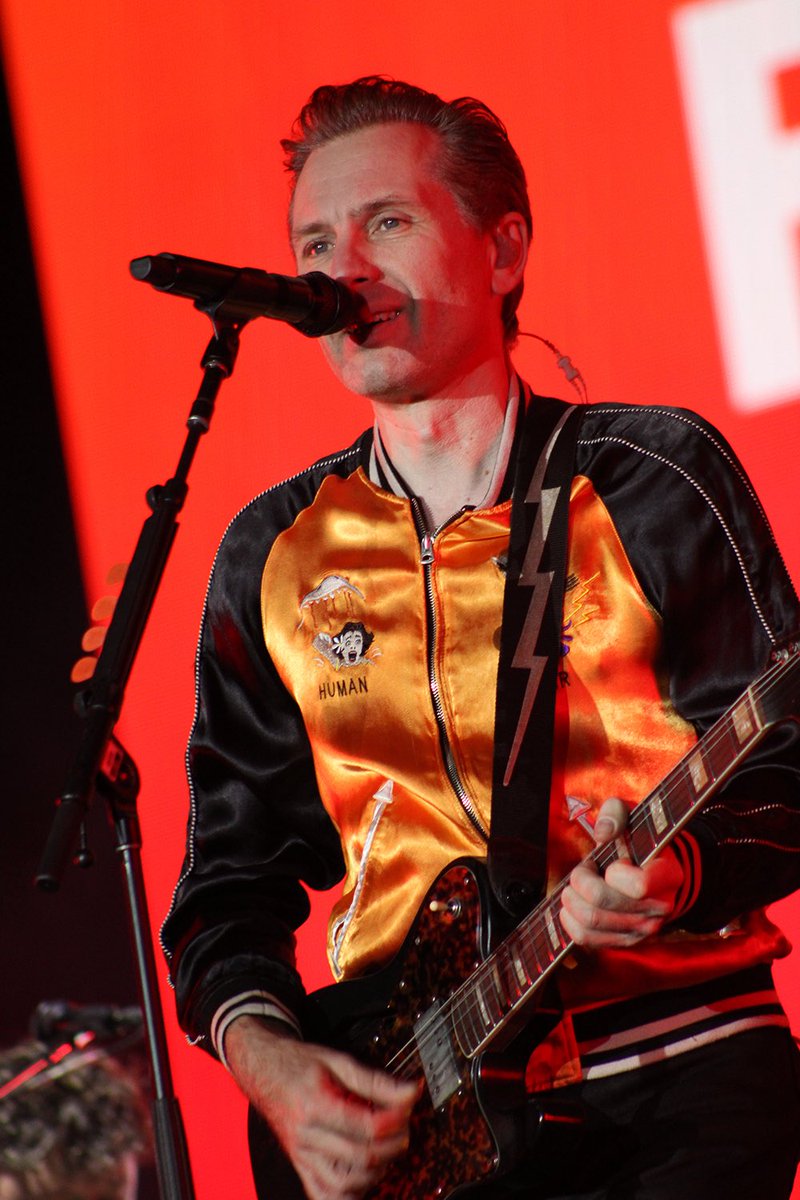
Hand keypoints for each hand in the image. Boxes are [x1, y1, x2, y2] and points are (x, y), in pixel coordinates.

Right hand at [225, 1015, 417, 1199]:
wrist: (263, 1069)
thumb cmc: (298, 1063)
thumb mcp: (338, 1061)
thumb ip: (375, 1080)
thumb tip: (409, 1091)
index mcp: (315, 1104)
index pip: (366, 1126)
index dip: (395, 1119)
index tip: (408, 1106)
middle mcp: (306, 1134)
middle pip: (360, 1155)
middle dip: (391, 1145)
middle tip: (403, 1129)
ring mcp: (301, 1154)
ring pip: (344, 1183)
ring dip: (375, 1172)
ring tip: (386, 1151)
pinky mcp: (299, 1165)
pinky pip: (322, 1194)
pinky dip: (346, 1194)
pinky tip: (363, 1179)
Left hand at [560, 797, 683, 948]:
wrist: (655, 874)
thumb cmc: (641, 844)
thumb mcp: (634, 817)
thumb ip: (617, 813)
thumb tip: (604, 833)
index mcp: (667, 877)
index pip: (638, 886)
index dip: (615, 872)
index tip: (613, 862)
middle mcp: (658, 909)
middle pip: (604, 904)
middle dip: (582, 881)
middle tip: (582, 870)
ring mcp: (642, 930)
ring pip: (591, 922)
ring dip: (573, 899)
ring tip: (577, 885)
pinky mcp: (623, 942)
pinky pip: (586, 939)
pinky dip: (570, 920)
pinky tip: (572, 905)